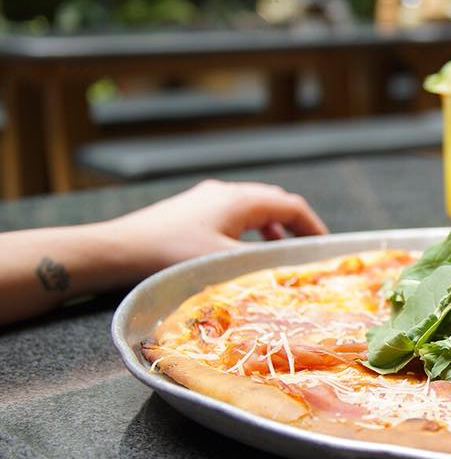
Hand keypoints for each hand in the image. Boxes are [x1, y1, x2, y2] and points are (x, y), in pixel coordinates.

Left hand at [110, 180, 327, 274]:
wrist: (118, 249)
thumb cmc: (171, 255)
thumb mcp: (225, 261)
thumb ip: (263, 261)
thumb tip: (294, 266)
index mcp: (240, 200)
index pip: (291, 206)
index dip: (313, 226)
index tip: (324, 247)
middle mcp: (226, 192)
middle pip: (273, 201)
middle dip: (294, 224)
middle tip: (305, 250)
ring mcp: (206, 198)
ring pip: (252, 207)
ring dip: (271, 227)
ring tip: (277, 251)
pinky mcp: (191, 209)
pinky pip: (232, 213)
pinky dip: (249, 228)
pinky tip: (241, 249)